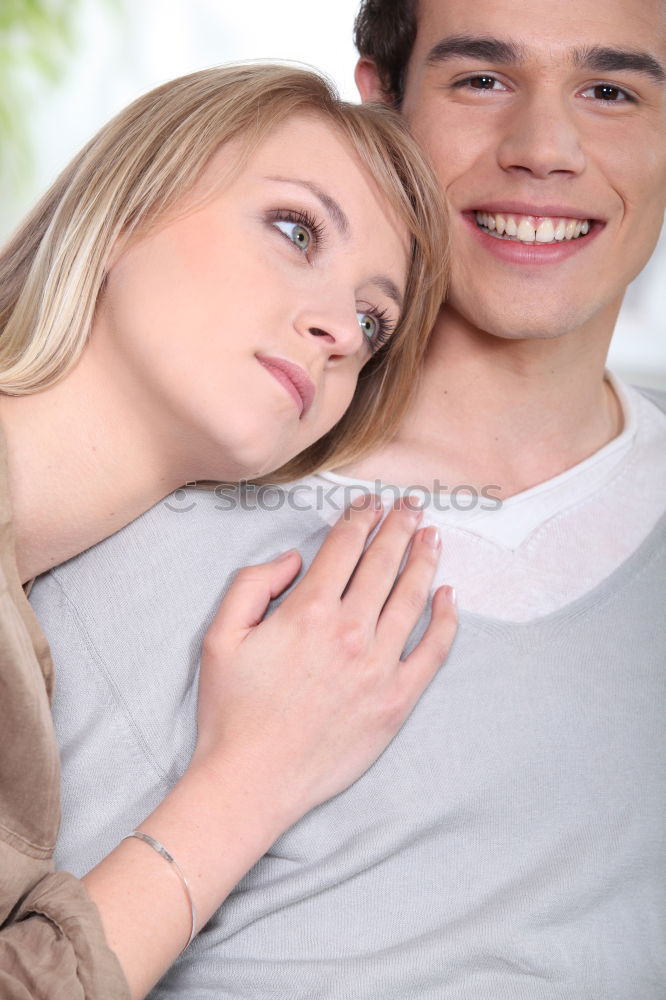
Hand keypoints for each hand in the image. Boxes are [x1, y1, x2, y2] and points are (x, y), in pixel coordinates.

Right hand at [192, 497, 456, 825]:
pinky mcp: (396, 701)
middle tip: (411, 505)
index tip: (369, 503)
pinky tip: (449, 596)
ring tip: (431, 535)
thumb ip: (252, 583)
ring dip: (423, 561)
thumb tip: (294, 560)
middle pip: (383, 564)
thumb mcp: (221, 635)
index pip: (344, 548)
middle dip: (398, 527)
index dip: (359, 519)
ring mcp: (379, 667)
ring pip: (411, 599)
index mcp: (308, 612)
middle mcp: (350, 632)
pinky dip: (445, 620)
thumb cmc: (232, 710)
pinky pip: (432, 652)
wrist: (252, 780)